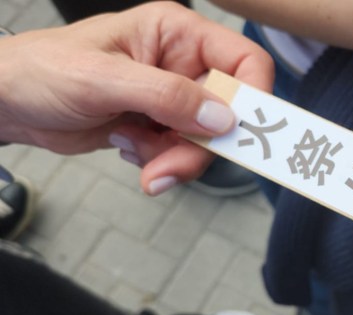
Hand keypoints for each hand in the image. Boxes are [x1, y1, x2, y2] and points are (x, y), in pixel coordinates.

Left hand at [0, 1, 273, 194]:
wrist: (10, 103)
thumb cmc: (43, 70)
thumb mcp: (103, 78)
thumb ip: (166, 95)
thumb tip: (223, 118)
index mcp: (177, 33)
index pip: (244, 60)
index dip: (253, 97)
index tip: (238, 133)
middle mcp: (183, 62)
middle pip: (230, 110)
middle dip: (201, 144)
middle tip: (169, 166)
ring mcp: (173, 96)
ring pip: (207, 138)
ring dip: (177, 158)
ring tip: (138, 156)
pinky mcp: (161, 124)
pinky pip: (183, 152)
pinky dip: (161, 161)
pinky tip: (128, 147)